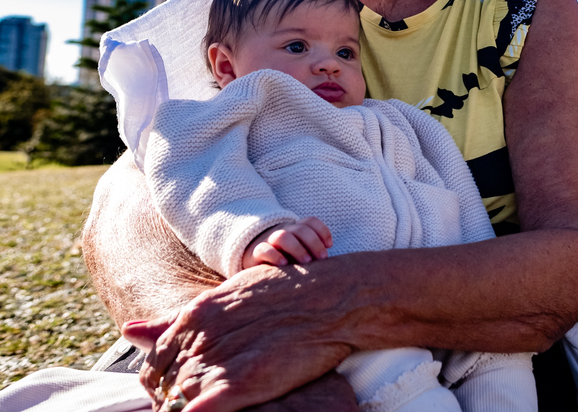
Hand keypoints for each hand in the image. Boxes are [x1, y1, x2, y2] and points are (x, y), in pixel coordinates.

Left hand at [122, 264, 353, 411]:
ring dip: (183, 408)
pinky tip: (213, 410)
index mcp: (194, 316)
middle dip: (170, 402)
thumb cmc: (289, 293)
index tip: (175, 396)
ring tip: (211, 403)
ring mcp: (218, 361)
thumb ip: (175, 319)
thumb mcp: (227, 296)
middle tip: (193, 403)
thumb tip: (128, 330)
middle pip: (164, 387)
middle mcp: (199, 338)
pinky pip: (196, 411)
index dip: (160, 386)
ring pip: (177, 403)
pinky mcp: (239, 385)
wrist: (333, 298)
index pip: (155, 364)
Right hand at [243, 218, 331, 269]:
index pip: (310, 221)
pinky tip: (284, 264)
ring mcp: (269, 241)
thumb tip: (333, 266)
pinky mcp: (255, 253)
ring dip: (297, 248)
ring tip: (306, 261)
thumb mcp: (301, 254)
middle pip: (300, 229)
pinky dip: (274, 255)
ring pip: (283, 236)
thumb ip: (313, 254)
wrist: (254, 260)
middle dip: (314, 242)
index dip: (322, 231)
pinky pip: (263, 249)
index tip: (329, 245)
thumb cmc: (285, 259)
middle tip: (322, 258)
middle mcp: (284, 231)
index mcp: (296, 229)